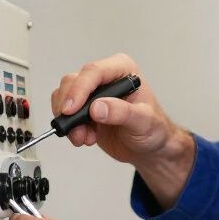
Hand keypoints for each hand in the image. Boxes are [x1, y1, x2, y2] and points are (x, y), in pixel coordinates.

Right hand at [51, 53, 196, 208]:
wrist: (150, 149)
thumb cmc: (154, 129)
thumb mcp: (144, 121)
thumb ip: (122, 113)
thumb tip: (97, 107)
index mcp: (123, 70)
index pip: (94, 72)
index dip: (79, 89)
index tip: (71, 109)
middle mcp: (106, 78)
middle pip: (74, 81)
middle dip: (70, 107)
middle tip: (75, 128)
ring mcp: (93, 93)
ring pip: (64, 96)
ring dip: (69, 119)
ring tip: (83, 137)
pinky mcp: (84, 109)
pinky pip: (64, 112)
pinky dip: (70, 127)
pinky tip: (84, 137)